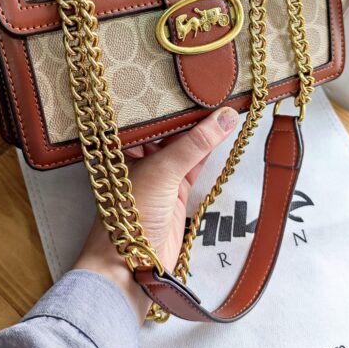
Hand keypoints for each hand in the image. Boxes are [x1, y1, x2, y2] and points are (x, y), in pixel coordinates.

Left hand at [73, 106, 238, 322]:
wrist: (132, 264)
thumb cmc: (130, 213)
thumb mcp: (163, 171)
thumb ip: (196, 144)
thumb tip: (225, 117)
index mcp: (123, 146)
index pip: (148, 115)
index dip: (168, 99)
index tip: (191, 82)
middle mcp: (138, 156)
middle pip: (167, 128)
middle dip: (188, 113)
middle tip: (213, 89)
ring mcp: (158, 173)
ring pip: (183, 145)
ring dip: (202, 130)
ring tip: (223, 104)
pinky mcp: (175, 189)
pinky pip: (194, 163)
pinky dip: (208, 150)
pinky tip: (222, 131)